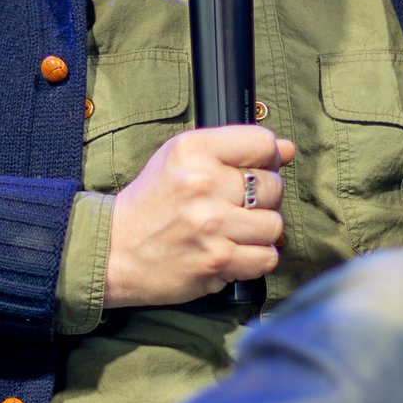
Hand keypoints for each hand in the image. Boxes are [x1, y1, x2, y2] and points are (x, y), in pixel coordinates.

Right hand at [104, 126, 294, 308]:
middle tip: (236, 206)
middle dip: (263, 198)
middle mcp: (204, 183)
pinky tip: (235, 251)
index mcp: (193, 150)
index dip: (267, 158)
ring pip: (274, 225)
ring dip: (259, 231)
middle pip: (273, 186)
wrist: (115, 250)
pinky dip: (255, 258)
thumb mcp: (181, 159)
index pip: (262, 142)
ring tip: (235, 231)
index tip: (255, 169)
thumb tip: (287, 149)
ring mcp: (212, 225)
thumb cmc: (151, 203)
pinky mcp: (217, 260)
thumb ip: (234, 149)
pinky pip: (266, 257)